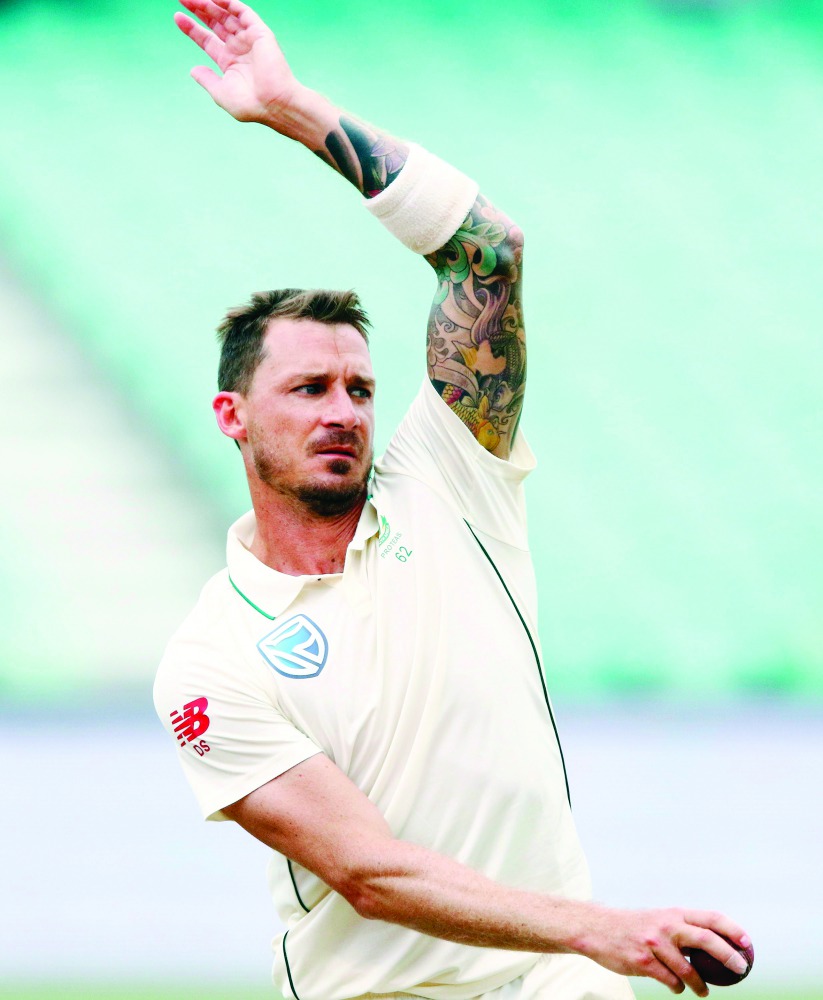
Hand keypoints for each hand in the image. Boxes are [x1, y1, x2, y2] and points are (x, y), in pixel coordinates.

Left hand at [174, 0, 301, 127]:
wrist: (274, 104)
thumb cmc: (249, 105)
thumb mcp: (220, 93)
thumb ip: (207, 79)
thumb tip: (193, 70)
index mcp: (230, 63)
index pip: (207, 40)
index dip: (192, 29)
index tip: (177, 17)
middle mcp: (239, 49)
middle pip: (215, 24)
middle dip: (198, 11)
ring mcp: (249, 40)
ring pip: (226, 15)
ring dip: (209, 5)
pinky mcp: (260, 33)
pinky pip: (243, 12)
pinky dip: (229, 3)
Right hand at [580, 905, 751, 996]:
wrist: (597, 929)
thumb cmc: (634, 927)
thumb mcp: (659, 919)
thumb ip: (682, 929)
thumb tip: (714, 946)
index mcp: (674, 913)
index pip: (711, 918)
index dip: (732, 929)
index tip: (747, 943)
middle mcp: (667, 925)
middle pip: (707, 940)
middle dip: (728, 956)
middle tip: (740, 969)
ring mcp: (655, 944)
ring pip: (689, 970)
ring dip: (700, 985)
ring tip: (703, 991)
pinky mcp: (643, 961)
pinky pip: (670, 981)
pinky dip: (677, 987)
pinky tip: (675, 986)